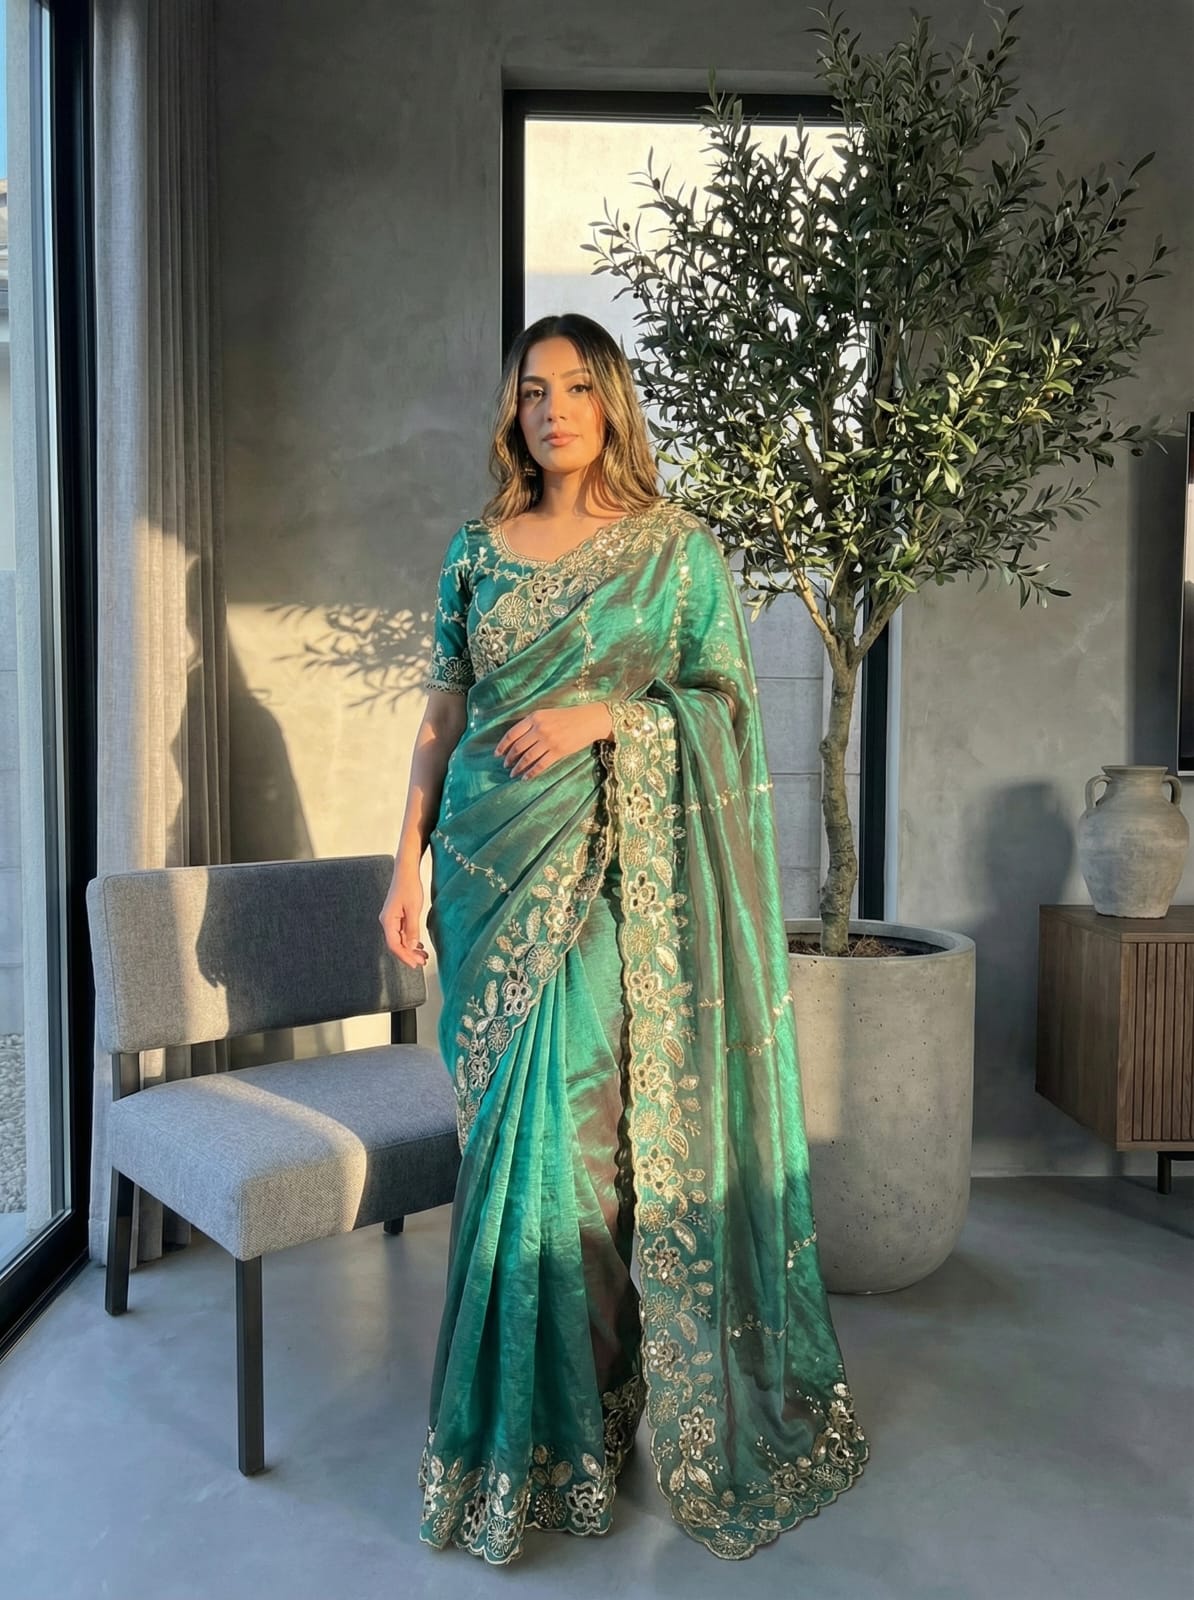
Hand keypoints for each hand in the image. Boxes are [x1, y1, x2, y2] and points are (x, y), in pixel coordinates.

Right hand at [378, 865, 428, 966]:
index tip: (415, 964)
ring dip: (411, 949)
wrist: (406, 871)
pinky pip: (402, 933)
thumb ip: (412, 929)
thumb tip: (411, 946)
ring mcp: (392, 919)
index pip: (394, 944)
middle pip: (396, 944)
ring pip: (400, 939)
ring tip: (423, 956)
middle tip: (422, 962)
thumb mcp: (413, 909)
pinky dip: (411, 940)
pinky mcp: (397, 916)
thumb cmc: (409, 886)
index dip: (404, 956)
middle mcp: (387, 921)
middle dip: (409, 955)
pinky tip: (419, 946)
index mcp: (388, 920)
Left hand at [495, 702, 613, 779]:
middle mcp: (539, 728)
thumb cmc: (568, 717)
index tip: (497, 754)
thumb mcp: (546, 714)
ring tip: (512, 773)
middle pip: (518, 747)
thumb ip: (532, 724)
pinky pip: (541, 765)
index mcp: (534, 717)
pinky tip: (526, 777)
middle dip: (509, 758)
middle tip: (505, 765)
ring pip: (527, 758)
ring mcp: (549, 741)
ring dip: (518, 767)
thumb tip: (516, 740)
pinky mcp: (558, 751)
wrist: (590, 720)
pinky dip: (531, 773)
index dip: (502, 745)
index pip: (512, 733)